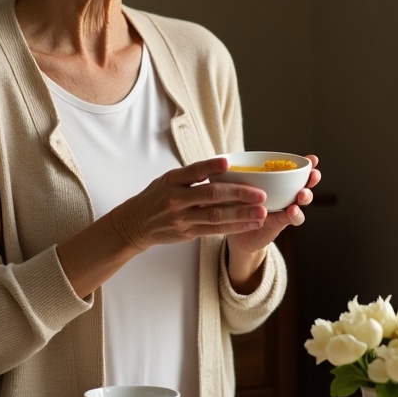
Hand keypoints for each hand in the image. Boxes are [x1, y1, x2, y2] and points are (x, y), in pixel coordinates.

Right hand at [111, 156, 272, 250]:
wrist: (135, 224)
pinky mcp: (187, 233)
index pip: (193, 171)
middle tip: (261, 194)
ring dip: (242, 215)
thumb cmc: (157, 197)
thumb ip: (192, 175)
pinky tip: (249, 223)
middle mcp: (176, 199)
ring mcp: (181, 218)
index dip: (211, 166)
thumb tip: (224, 166)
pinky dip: (234, 226)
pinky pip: (214, 230)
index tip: (228, 163)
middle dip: (238, 194)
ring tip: (262, 213)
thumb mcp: (168, 180)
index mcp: (172, 180)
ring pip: (216, 216)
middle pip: (211, 195)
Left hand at [225, 156, 320, 287]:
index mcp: (277, 183)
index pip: (295, 171)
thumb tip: (225, 159)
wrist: (236, 233)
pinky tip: (291, 210)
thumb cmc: (237, 206)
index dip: (307, 165)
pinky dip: (295, 214)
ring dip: (306, 196)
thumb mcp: (238, 189)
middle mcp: (284, 195)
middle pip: (304, 184)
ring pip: (302, 202)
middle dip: (312, 179)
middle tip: (314, 175)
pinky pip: (293, 218)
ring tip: (302, 194)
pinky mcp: (281, 223)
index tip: (313, 159)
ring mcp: (285, 209)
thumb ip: (239, 177)